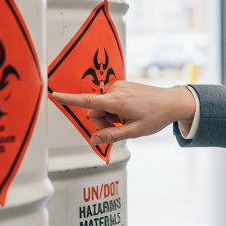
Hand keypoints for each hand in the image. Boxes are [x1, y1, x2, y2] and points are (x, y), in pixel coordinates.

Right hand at [50, 81, 195, 144]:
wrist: (171, 102)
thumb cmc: (156, 116)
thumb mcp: (134, 132)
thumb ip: (111, 136)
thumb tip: (94, 140)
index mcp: (116, 101)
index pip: (87, 101)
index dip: (68, 99)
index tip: (53, 95)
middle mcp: (115, 90)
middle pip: (94, 111)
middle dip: (103, 122)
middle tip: (120, 128)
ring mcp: (118, 86)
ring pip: (102, 107)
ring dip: (110, 116)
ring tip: (128, 118)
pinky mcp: (121, 85)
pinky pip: (109, 100)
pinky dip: (115, 109)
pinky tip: (129, 112)